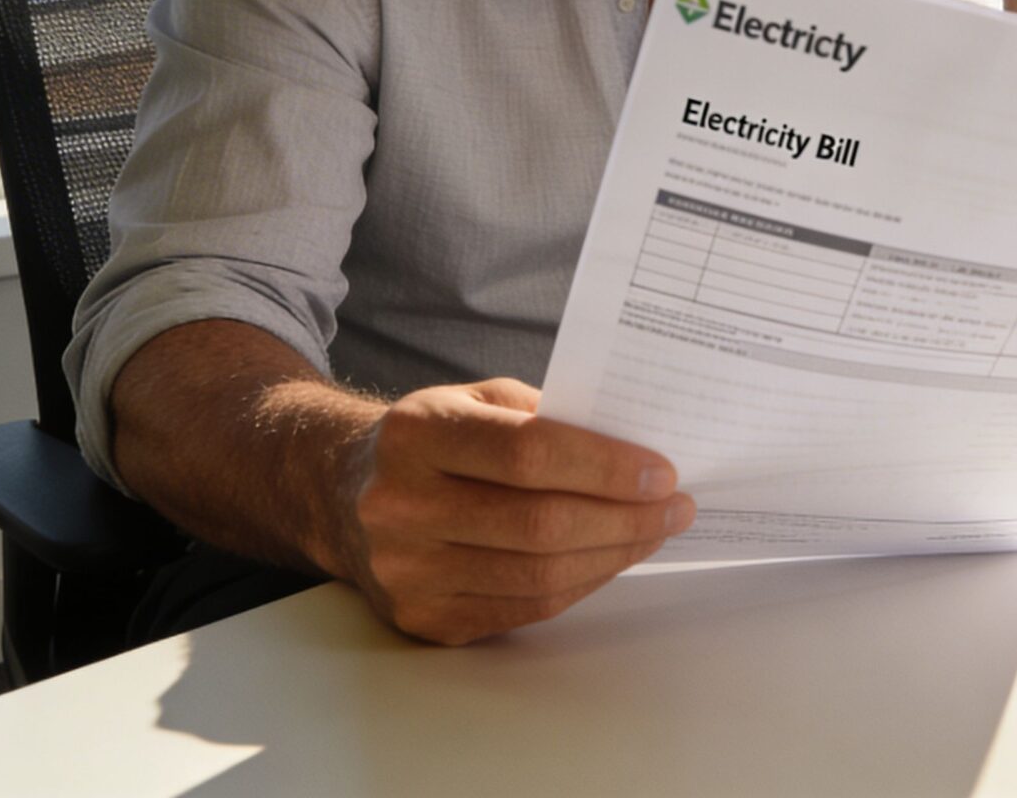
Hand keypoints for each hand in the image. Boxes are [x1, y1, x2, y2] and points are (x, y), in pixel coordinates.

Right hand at [334, 378, 694, 644]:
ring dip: (613, 555)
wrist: (341, 494)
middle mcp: (401, 504)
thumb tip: (634, 448)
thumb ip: (544, 416)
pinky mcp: (423, 617)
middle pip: (539, 524)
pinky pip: (523, 610)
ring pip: (538, 576)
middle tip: (675, 506)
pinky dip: (579, 584)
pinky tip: (609, 558)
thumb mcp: (474, 399)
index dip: (604, 466)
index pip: (528, 453)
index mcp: (416, 434)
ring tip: (654, 531)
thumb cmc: (430, 441)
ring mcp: (408, 570)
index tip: (662, 471)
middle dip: (625, 517)